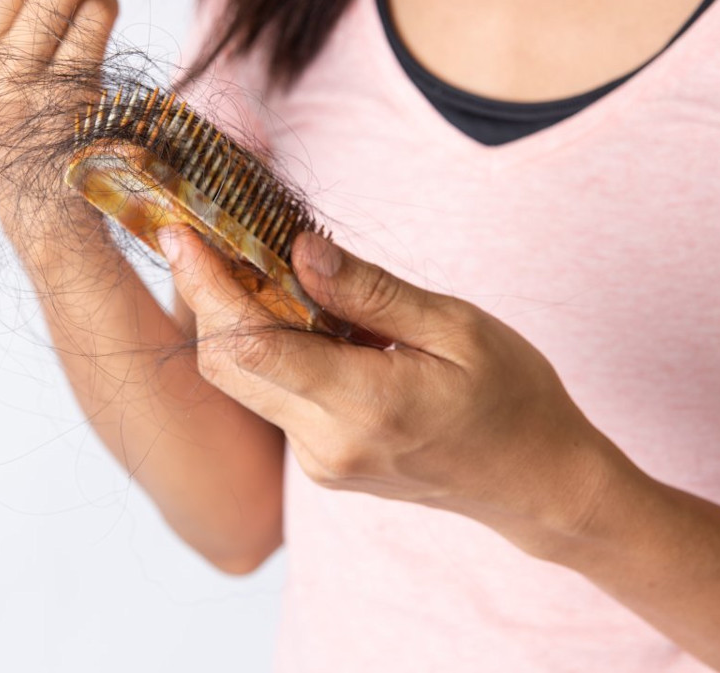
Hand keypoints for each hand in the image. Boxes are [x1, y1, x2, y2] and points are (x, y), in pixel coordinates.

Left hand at [160, 225, 625, 556]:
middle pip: (228, 365)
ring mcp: (319, 461)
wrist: (536, 483)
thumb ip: (370, 291)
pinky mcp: (320, 463)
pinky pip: (272, 397)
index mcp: (365, 405)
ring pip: (244, 382)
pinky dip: (268, 349)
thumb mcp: (456, 327)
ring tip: (248, 263)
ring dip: (235, 321)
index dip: (207, 287)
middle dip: (205, 297)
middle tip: (201, 236)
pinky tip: (291, 312)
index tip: (182, 235)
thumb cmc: (512, 397)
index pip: (253, 346)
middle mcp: (326, 444)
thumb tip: (298, 249)